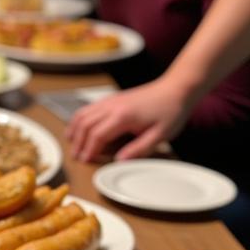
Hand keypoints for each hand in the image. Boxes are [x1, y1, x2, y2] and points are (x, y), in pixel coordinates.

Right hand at [66, 78, 193, 161]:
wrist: (177, 88)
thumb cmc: (170, 111)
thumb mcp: (159, 136)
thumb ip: (138, 149)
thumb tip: (118, 161)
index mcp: (123, 117)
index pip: (97, 135)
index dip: (89, 150)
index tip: (85, 161)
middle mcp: (112, 107)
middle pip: (85, 125)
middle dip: (78, 142)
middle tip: (76, 157)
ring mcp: (110, 101)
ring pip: (83, 115)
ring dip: (75, 130)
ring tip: (72, 144)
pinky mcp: (112, 98)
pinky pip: (88, 108)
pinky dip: (79, 119)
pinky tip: (79, 127)